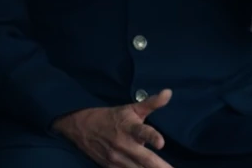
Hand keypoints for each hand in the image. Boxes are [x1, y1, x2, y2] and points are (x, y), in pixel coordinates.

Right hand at [52, 89, 173, 167]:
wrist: (81, 126)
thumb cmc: (112, 117)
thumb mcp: (131, 108)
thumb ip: (151, 103)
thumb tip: (169, 92)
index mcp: (129, 127)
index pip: (142, 132)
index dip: (152, 137)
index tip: (161, 143)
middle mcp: (123, 144)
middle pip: (144, 158)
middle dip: (159, 166)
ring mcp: (116, 158)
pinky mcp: (110, 167)